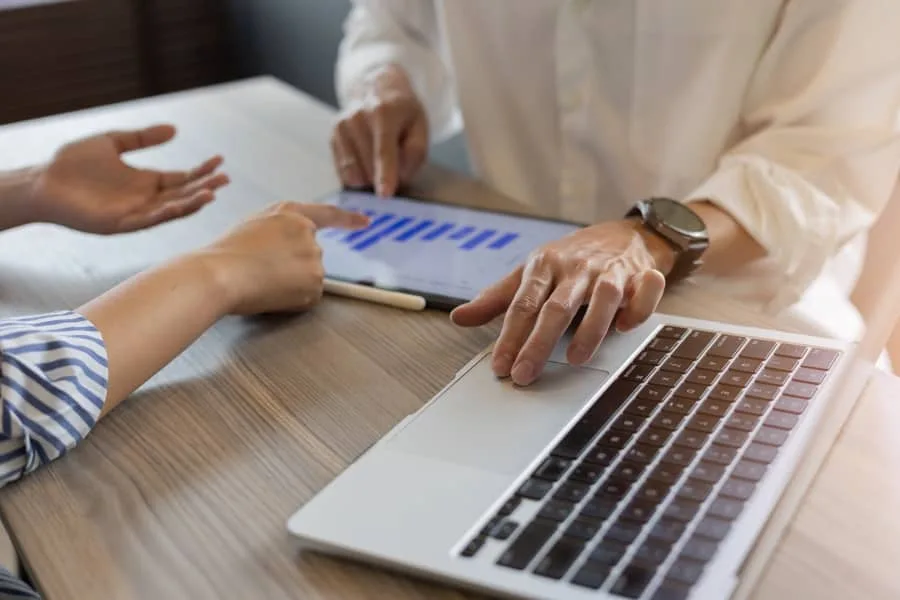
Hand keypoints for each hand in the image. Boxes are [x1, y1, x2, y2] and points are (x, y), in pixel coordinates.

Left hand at [30, 124, 228, 233]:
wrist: (43, 181)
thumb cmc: (73, 163)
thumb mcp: (113, 142)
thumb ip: (142, 138)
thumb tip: (175, 130)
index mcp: (146, 182)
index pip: (182, 178)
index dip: (201, 171)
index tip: (219, 160)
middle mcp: (145, 199)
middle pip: (183, 194)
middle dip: (205, 187)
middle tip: (225, 178)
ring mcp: (135, 213)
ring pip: (172, 210)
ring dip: (192, 203)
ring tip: (212, 193)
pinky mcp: (121, 224)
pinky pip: (149, 220)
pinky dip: (167, 213)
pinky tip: (182, 204)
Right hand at [204, 203, 368, 314]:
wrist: (220, 274)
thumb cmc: (226, 253)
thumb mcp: (253, 226)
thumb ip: (279, 230)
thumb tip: (292, 249)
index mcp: (290, 214)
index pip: (327, 215)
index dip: (348, 220)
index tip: (366, 223)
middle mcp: (307, 233)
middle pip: (311, 255)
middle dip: (292, 266)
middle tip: (261, 270)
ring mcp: (314, 259)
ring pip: (309, 276)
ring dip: (291, 283)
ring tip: (261, 280)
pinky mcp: (314, 283)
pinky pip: (308, 296)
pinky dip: (293, 299)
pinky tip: (271, 293)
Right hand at [331, 64, 428, 195]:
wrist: (376, 89)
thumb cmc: (402, 112)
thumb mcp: (420, 127)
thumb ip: (415, 153)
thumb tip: (398, 176)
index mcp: (383, 113)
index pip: (383, 151)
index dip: (385, 175)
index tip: (385, 194)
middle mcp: (357, 118)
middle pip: (369, 168)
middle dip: (385, 175)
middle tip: (395, 159)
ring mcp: (341, 128)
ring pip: (355, 175)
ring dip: (371, 176)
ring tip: (379, 156)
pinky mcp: (333, 138)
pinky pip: (345, 173)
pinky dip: (359, 173)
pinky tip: (367, 158)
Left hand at [451, 220, 673, 385]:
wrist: (625, 234)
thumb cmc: (571, 260)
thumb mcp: (530, 274)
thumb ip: (497, 299)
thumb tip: (460, 318)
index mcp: (544, 266)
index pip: (523, 305)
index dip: (509, 336)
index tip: (499, 366)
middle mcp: (576, 268)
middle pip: (556, 307)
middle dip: (538, 343)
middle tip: (524, 374)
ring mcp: (610, 271)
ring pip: (601, 299)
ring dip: (590, 330)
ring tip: (575, 360)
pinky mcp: (641, 275)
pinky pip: (644, 291)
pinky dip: (638, 309)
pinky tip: (625, 328)